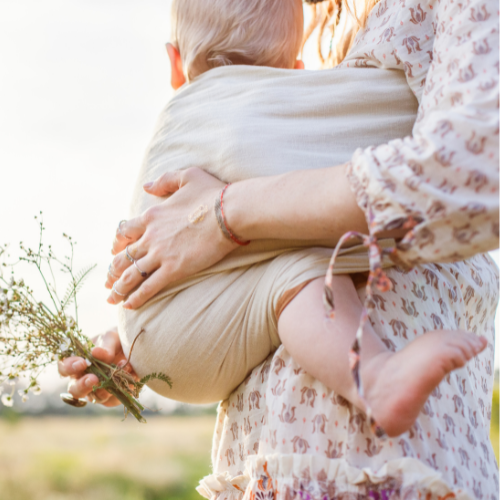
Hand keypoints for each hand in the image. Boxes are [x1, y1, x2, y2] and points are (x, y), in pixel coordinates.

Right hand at [57, 327, 135, 406]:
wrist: (135, 349)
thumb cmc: (115, 341)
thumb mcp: (111, 338)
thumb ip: (105, 346)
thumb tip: (95, 352)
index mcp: (77, 363)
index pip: (64, 368)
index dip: (69, 368)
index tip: (81, 363)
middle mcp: (83, 379)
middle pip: (74, 390)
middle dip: (82, 386)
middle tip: (93, 379)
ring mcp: (97, 391)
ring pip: (95, 398)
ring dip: (107, 388)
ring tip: (120, 371)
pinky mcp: (112, 398)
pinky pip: (114, 399)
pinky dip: (122, 388)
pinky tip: (131, 375)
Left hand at [105, 168, 236, 308]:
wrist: (229, 212)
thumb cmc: (212, 194)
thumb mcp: (187, 176)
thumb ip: (164, 181)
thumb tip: (146, 185)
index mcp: (152, 215)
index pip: (125, 232)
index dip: (117, 243)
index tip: (114, 251)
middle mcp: (151, 236)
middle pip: (123, 256)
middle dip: (113, 270)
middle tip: (107, 281)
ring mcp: (160, 254)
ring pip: (131, 274)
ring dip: (118, 287)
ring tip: (112, 298)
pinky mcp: (173, 269)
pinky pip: (149, 286)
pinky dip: (136, 297)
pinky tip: (128, 306)